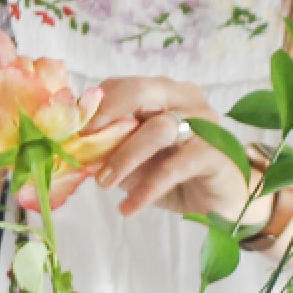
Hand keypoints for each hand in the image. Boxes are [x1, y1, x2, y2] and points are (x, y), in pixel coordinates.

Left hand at [83, 76, 247, 220]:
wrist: (221, 202)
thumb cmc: (175, 175)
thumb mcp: (136, 159)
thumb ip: (112, 146)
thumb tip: (75, 146)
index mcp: (165, 93)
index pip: (125, 85)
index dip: (96, 103)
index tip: (72, 128)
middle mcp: (187, 100)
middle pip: (143, 91)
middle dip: (108, 114)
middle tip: (83, 141)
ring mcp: (205, 124)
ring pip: (159, 129)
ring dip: (125, 157)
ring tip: (104, 184)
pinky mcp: (216, 153)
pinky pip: (174, 167)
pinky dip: (147, 188)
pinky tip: (129, 207)